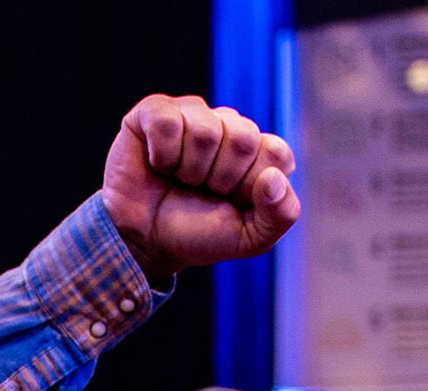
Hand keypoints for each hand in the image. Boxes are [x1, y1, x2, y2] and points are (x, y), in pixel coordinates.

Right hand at [102, 94, 299, 280]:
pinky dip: (162, 156)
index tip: (233, 201)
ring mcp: (193, 113)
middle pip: (244, 138)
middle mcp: (229, 125)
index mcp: (258, 150)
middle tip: (203, 191)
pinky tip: (158, 164)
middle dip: (222, 179)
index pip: (276, 152)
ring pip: (205, 131)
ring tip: (179, 179)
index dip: (252, 185)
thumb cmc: (199, 234)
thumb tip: (273, 178)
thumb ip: (280, 215)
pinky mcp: (155, 111)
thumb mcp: (250, 239)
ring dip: (190, 170)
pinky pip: (167, 123)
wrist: (147, 242)